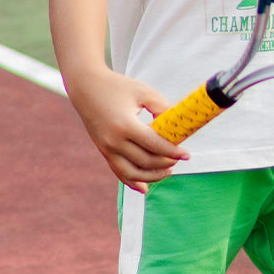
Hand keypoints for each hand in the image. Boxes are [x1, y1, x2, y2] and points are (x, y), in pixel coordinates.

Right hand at [65, 67, 189, 193]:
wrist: (86, 87)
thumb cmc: (117, 86)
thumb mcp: (143, 92)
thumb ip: (162, 109)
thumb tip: (175, 128)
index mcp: (125, 125)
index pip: (154, 145)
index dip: (173, 152)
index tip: (186, 155)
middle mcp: (114, 141)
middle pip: (145, 161)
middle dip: (166, 163)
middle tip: (178, 159)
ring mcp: (107, 148)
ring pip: (132, 173)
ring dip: (152, 177)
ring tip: (168, 171)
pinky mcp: (103, 151)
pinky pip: (118, 172)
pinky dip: (132, 182)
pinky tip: (145, 187)